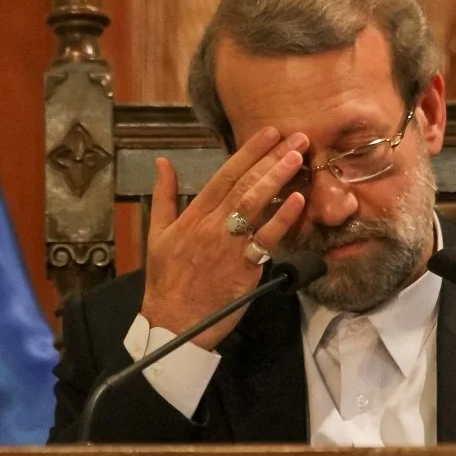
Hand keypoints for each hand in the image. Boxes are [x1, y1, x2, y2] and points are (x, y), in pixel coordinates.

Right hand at [141, 127, 308, 349]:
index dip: (247, 152)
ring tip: (298, 157)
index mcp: (192, 215)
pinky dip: (282, 218)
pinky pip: (267, 239)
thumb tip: (163, 161)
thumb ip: (163, 195)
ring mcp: (229, 246)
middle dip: (270, 158)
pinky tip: (298, 200)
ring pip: (255, 204)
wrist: (174, 322)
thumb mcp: (157, 233)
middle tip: (295, 136)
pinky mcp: (245, 267)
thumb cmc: (166, 279)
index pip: (223, 175)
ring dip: (278, 178)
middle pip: (244, 184)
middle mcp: (212, 225)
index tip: (268, 133)